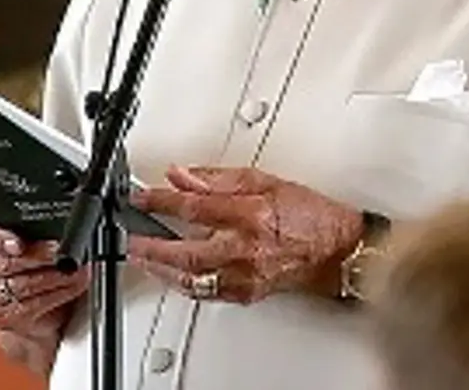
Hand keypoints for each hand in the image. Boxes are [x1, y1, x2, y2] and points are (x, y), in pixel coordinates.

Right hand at [0, 225, 88, 365]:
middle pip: (6, 263)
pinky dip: (55, 295)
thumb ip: (36, 232)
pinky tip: (70, 286)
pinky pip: (29, 306)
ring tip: (73, 269)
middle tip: (61, 252)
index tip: (20, 245)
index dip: (1, 240)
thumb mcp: (33, 240)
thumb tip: (55, 231)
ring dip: (52, 277)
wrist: (37, 303)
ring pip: (20, 286)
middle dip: (39, 257)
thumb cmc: (34, 264)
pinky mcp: (3, 317)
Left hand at [127, 166, 362, 303]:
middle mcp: (244, 248)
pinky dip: (183, 282)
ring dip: (161, 267)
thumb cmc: (310, 216)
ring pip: (190, 277)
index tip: (142, 196)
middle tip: (131, 236)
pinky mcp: (245, 293)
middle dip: (150, 244)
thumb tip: (184, 175)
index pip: (193, 206)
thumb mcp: (265, 181)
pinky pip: (205, 291)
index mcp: (250, 215)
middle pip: (184, 250)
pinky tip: (171, 274)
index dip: (161, 200)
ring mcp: (244, 275)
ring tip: (142, 256)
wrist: (337, 250)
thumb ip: (220, 179)